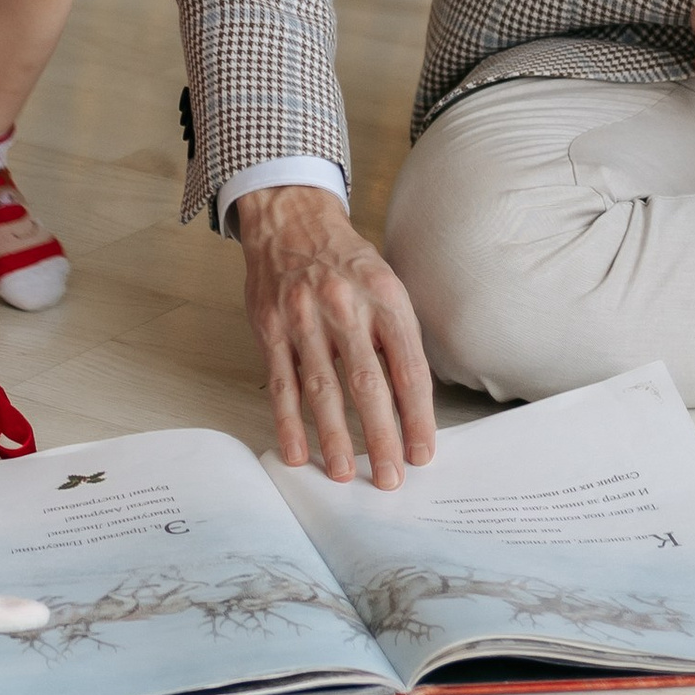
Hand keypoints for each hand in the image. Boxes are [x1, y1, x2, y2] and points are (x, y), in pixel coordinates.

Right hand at [234, 184, 436, 489]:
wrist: (290, 216)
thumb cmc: (346, 260)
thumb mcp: (385, 282)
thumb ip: (398, 336)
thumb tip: (413, 403)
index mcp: (385, 296)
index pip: (408, 367)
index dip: (418, 416)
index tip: (423, 453)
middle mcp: (346, 306)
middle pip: (368, 384)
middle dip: (381, 437)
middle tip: (390, 478)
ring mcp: (304, 318)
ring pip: (322, 389)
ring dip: (334, 437)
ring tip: (343, 474)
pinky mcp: (271, 327)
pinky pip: (281, 382)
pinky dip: (288, 421)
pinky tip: (297, 452)